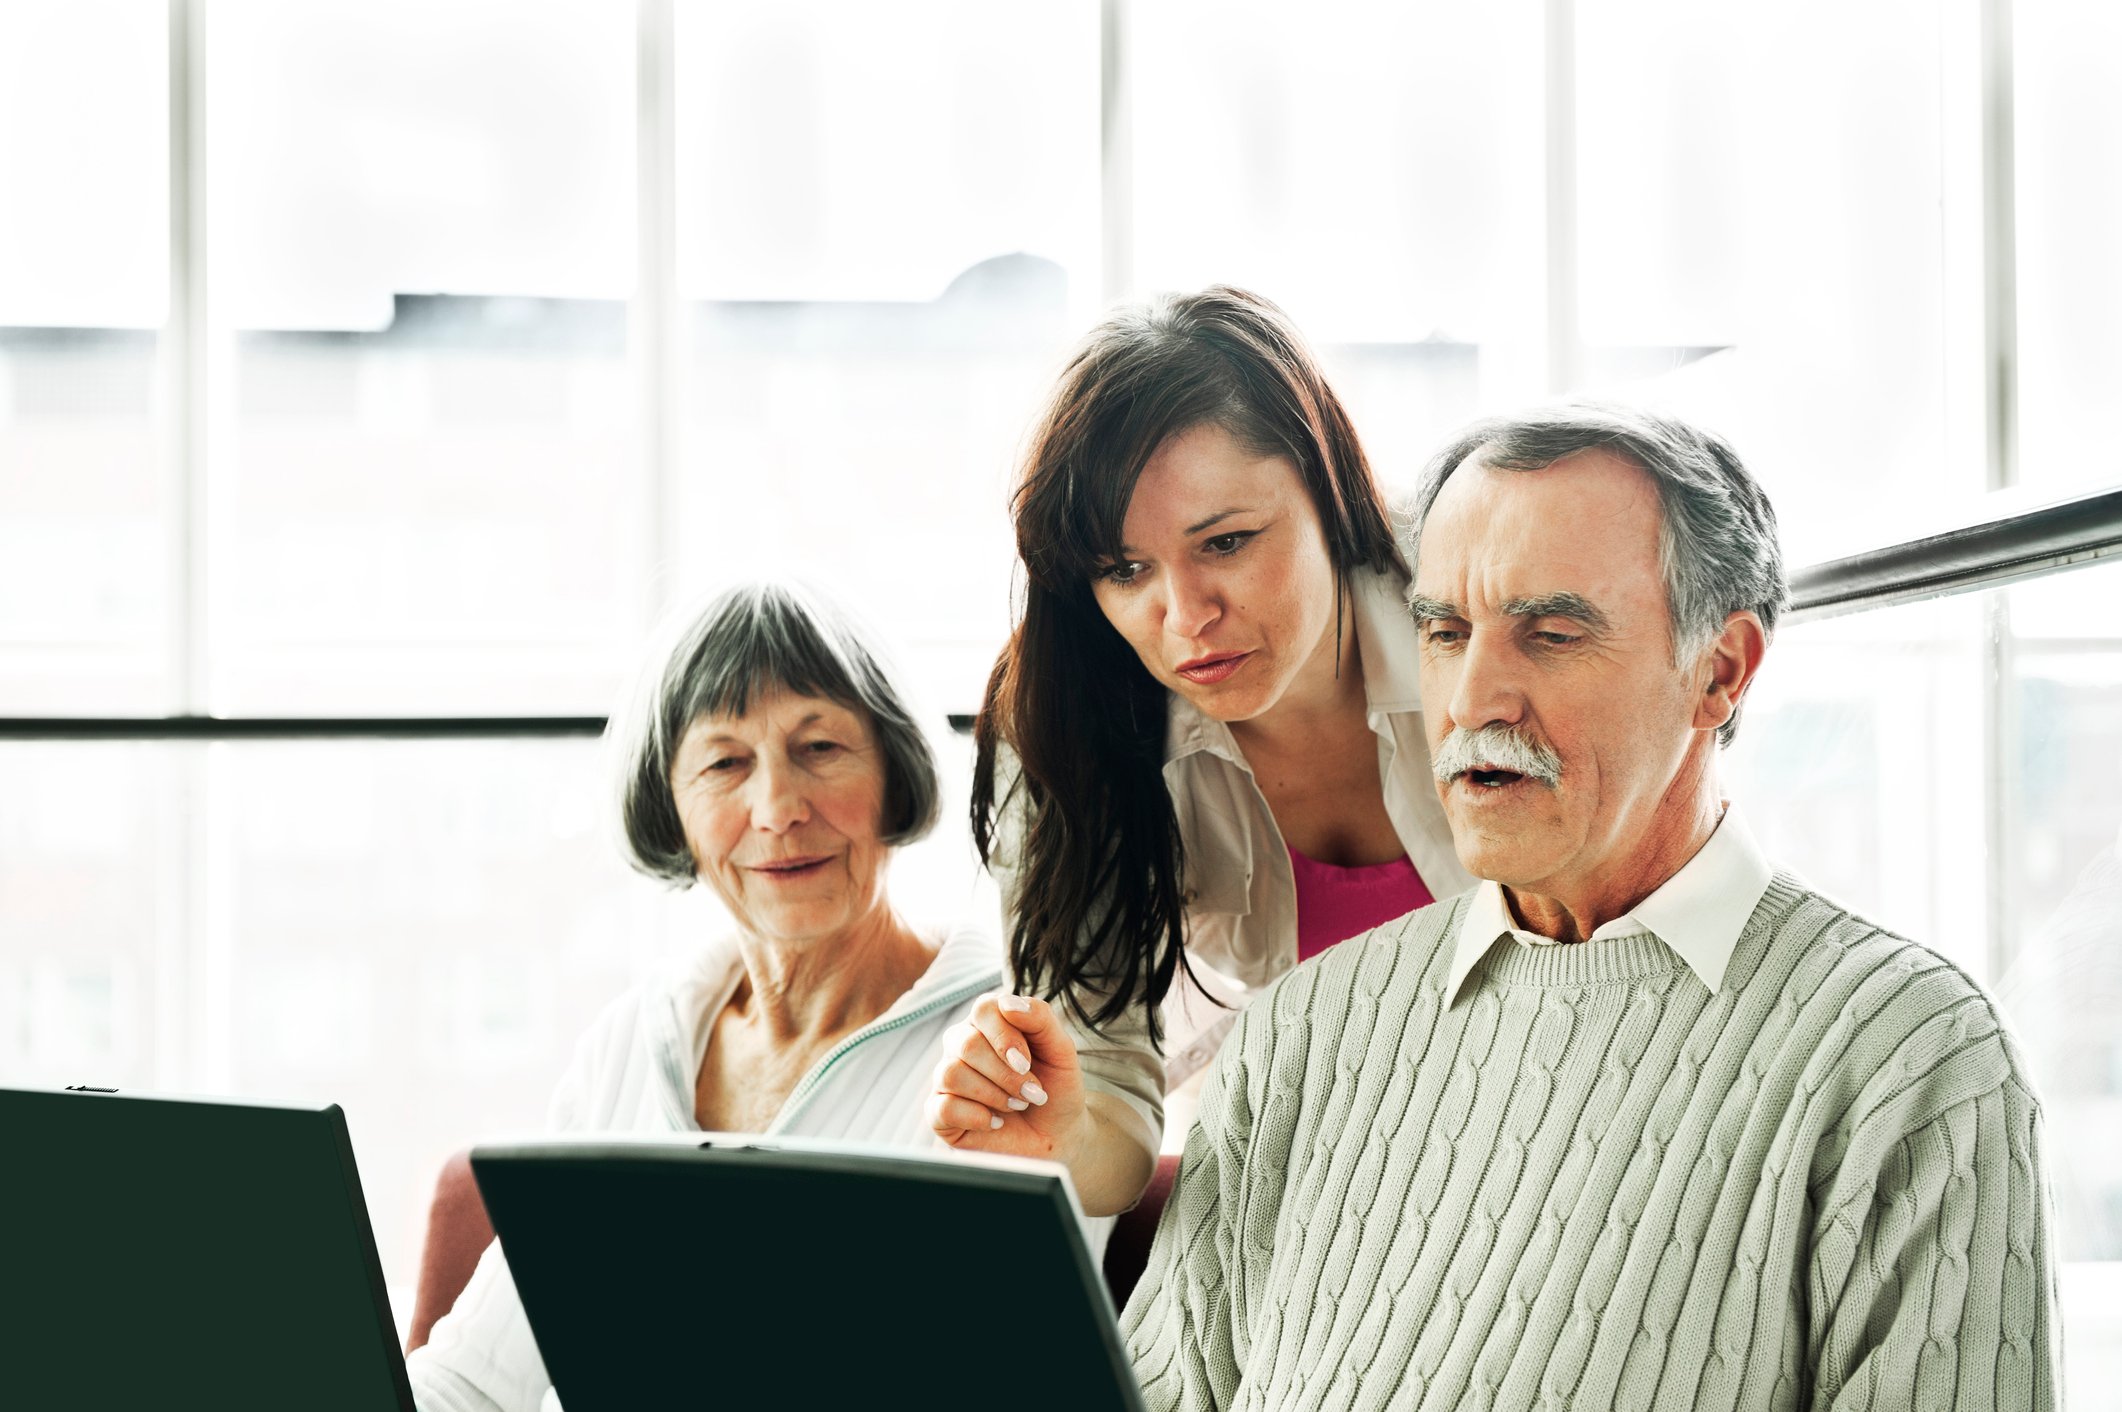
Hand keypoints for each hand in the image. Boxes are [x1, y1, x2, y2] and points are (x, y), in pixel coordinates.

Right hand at [927, 992, 1085, 1162]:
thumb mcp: (1062, 1051)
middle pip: (967, 1044)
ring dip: (993, 1095)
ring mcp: (947, 1079)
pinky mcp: (939, 1113)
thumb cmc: (1056, 1088)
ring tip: (1017, 1106)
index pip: (983, 1009)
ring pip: (952, 1073)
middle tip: (1032, 1093)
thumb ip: (1041, 1019)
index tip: (1027, 1063)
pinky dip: (977, 1117)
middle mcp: (962, 1045)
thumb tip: (1008, 1003)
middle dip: (1006, 1075)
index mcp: (989, 1023)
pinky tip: (996, 1122)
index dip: (1005, 1037)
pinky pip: (943, 1107)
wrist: (1057, 1135)